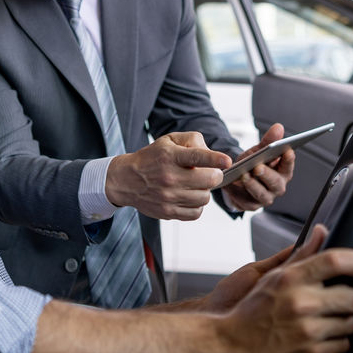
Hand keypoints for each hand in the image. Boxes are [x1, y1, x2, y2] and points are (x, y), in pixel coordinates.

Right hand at [106, 131, 230, 219]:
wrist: (126, 180)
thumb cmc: (152, 158)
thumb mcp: (169, 140)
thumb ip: (192, 140)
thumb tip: (212, 153)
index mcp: (170, 156)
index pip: (196, 157)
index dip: (214, 159)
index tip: (226, 161)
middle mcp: (169, 177)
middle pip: (209, 180)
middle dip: (214, 175)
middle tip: (208, 172)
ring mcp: (168, 197)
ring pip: (205, 197)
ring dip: (204, 190)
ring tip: (194, 185)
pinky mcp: (168, 212)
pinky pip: (196, 212)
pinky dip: (197, 205)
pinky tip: (189, 196)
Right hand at [212, 224, 352, 352]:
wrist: (229, 348)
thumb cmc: (249, 313)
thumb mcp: (271, 277)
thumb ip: (301, 255)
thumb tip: (321, 232)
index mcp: (290, 280)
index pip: (335, 261)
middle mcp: (301, 304)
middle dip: (351, 299)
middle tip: (338, 301)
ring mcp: (308, 332)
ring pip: (350, 323)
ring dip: (342, 322)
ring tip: (321, 322)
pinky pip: (343, 345)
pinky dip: (335, 342)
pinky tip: (317, 339)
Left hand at [222, 123, 295, 210]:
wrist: (237, 179)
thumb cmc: (252, 163)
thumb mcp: (259, 151)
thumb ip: (268, 141)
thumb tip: (279, 127)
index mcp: (283, 172)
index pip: (288, 166)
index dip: (288, 160)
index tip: (287, 151)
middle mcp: (277, 187)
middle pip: (276, 183)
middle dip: (267, 175)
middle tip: (258, 167)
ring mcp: (265, 197)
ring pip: (262, 194)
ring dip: (253, 185)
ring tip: (244, 176)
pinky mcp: (251, 205)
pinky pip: (245, 201)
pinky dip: (238, 192)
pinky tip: (231, 184)